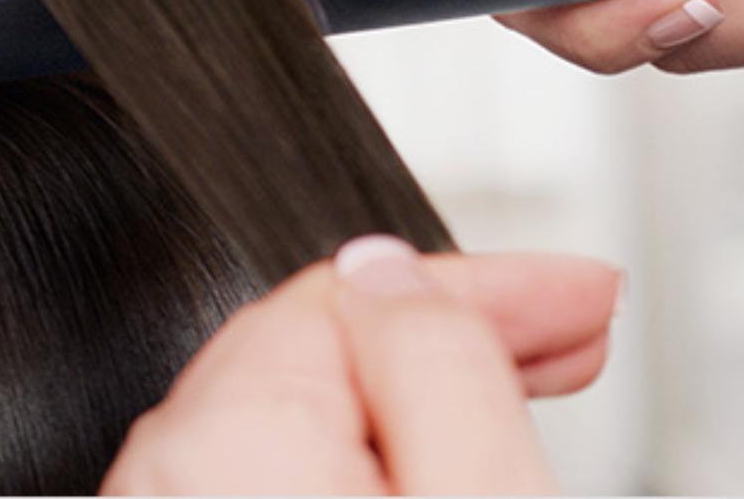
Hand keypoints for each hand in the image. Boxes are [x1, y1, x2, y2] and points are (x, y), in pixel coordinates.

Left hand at [99, 236, 622, 494]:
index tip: (578, 292)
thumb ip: (437, 364)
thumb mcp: (476, 496)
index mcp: (229, 438)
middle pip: (324, 352)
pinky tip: (431, 467)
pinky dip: (363, 463)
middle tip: (567, 334)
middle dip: (455, 331)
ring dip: (414, 398)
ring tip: (524, 401)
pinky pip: (276, 486)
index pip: (359, 288)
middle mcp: (165, 484)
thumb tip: (392, 268)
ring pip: (303, 425)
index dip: (488, 279)